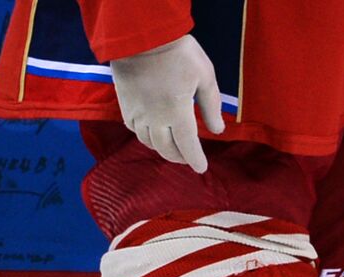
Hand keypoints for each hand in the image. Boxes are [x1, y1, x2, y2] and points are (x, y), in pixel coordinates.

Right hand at [110, 35, 225, 173]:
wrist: (141, 39)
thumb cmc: (179, 53)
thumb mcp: (204, 75)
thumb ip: (211, 105)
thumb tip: (217, 130)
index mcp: (178, 112)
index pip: (188, 144)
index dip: (195, 159)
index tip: (201, 169)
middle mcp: (156, 119)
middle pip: (167, 149)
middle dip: (179, 157)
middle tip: (188, 158)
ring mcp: (138, 115)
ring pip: (149, 143)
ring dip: (162, 149)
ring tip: (171, 148)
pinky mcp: (126, 108)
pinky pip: (135, 131)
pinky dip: (146, 137)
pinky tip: (152, 133)